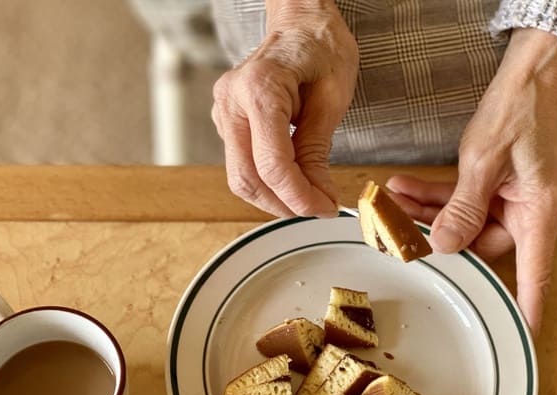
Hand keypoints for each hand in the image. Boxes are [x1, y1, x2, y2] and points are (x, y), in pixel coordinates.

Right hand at [211, 0, 357, 216]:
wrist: (300, 23)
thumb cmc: (320, 48)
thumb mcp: (333, 97)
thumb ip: (318, 150)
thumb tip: (318, 196)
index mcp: (260, 89)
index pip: (272, 164)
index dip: (299, 196)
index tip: (325, 208)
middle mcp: (232, 102)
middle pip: (247, 178)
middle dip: (283, 203)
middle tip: (317, 209)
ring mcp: (224, 112)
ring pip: (239, 177)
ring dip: (273, 198)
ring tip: (307, 197)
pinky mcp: (227, 122)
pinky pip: (241, 165)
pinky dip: (266, 182)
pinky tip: (291, 180)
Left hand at [387, 29, 556, 334]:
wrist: (532, 73)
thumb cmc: (518, 112)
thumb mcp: (483, 163)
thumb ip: (462, 208)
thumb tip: (445, 245)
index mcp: (538, 212)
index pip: (534, 272)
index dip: (526, 305)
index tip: (520, 334)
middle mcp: (529, 210)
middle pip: (482, 244)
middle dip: (437, 235)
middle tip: (396, 227)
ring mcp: (512, 197)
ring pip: (465, 221)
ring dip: (428, 212)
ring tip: (391, 199)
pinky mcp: (497, 183)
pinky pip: (465, 199)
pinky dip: (436, 195)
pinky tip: (403, 187)